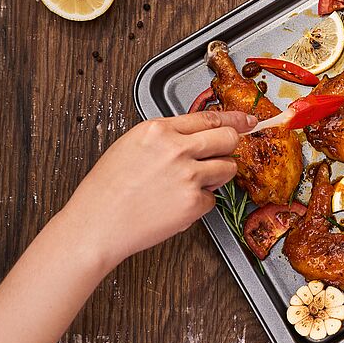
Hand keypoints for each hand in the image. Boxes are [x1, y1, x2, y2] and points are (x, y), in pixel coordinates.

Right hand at [59, 110, 256, 267]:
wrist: (96, 225)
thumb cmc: (107, 189)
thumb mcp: (132, 146)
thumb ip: (166, 136)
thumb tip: (196, 135)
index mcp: (158, 131)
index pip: (209, 117)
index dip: (234, 119)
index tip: (246, 121)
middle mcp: (177, 149)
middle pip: (228, 139)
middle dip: (231, 146)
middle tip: (224, 154)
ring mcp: (188, 176)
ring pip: (228, 168)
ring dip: (217, 176)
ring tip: (190, 184)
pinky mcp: (194, 203)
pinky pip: (213, 199)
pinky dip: (200, 203)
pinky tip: (176, 205)